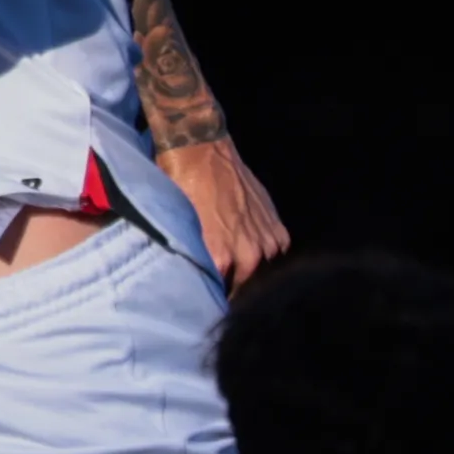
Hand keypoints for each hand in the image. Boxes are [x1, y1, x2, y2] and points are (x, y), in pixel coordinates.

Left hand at [158, 136, 289, 287]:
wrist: (200, 149)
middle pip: (244, 289)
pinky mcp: (277, 227)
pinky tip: (250, 250)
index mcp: (220, 256)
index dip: (212, 301)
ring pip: (262, 273)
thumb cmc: (180, 186)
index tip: (206, 304)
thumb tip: (190, 280)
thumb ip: (191, 257)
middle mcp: (248, 253)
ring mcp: (267, 240)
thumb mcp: (175, 226)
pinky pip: (276, 252)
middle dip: (233, 292)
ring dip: (251, 274)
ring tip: (236, 272)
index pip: (220, 296)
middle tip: (220, 291)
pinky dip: (265, 254)